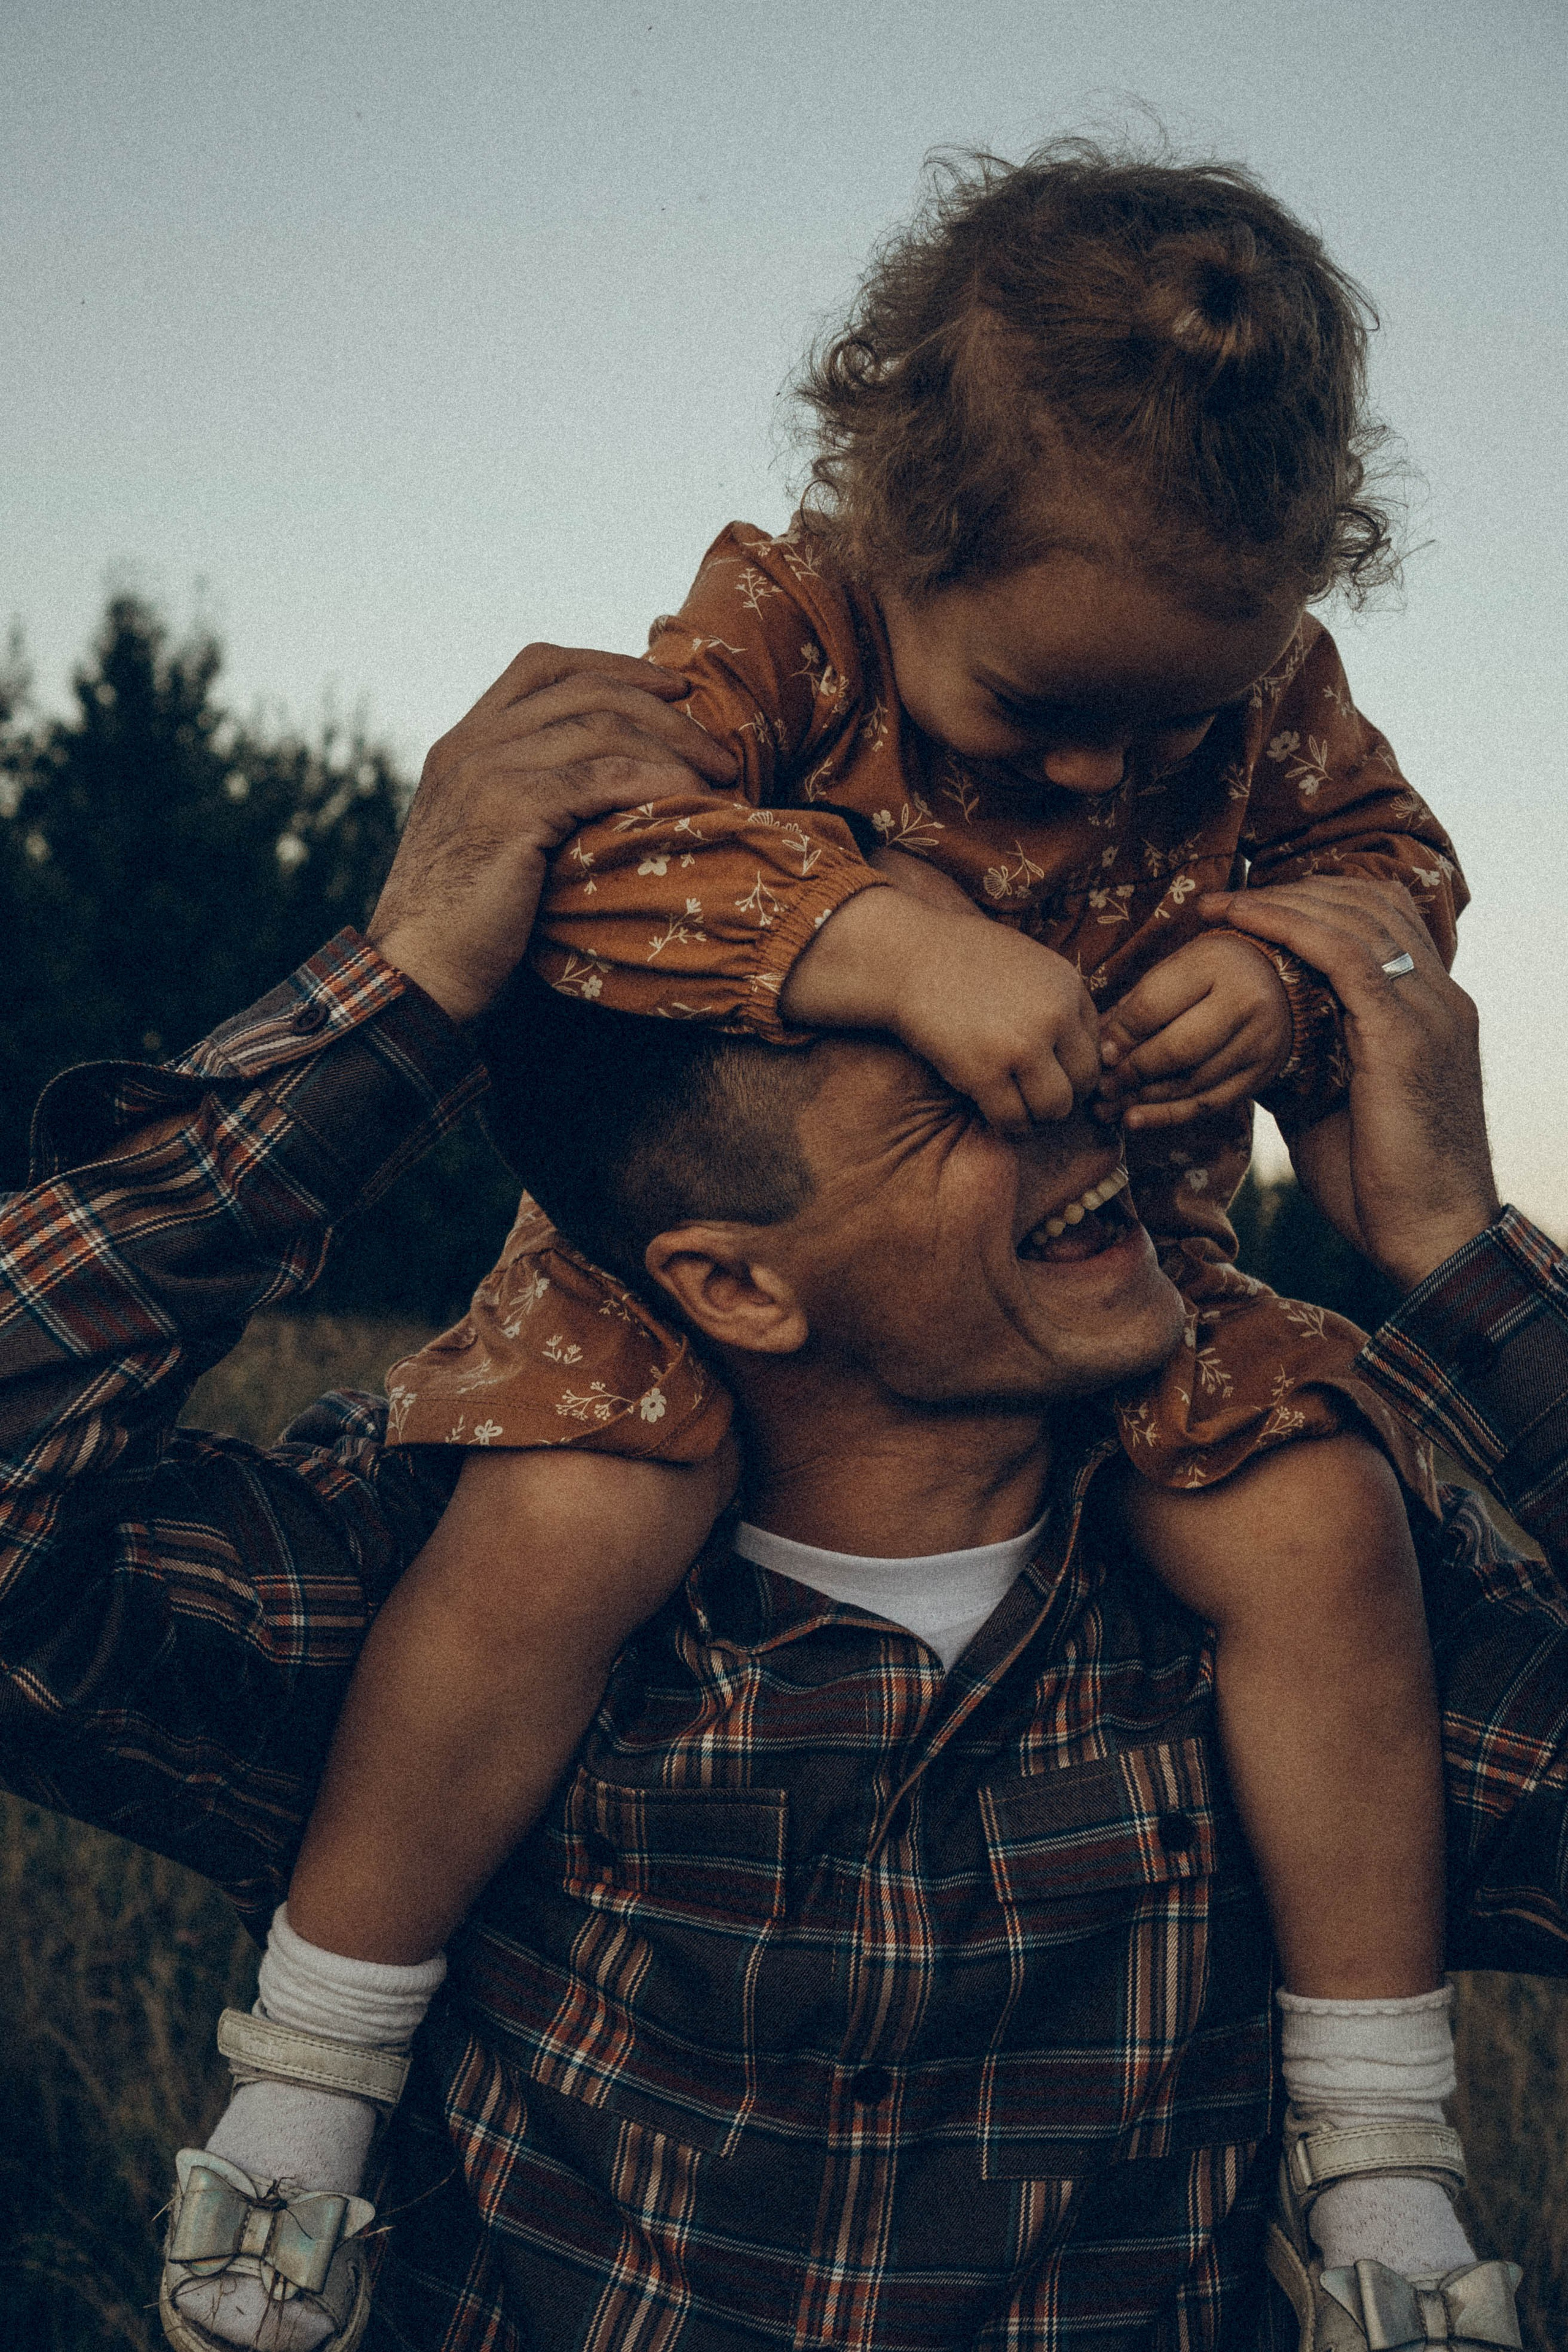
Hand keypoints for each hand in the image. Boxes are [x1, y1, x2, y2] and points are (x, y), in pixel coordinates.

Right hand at [367, 644, 737, 1023]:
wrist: (421, 974)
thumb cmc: (468, 927)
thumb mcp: (492, 841)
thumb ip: (528, 797)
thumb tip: (605, 789)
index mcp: (464, 742)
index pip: (542, 666)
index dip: (614, 666)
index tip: (673, 688)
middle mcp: (471, 743)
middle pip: (584, 689)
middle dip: (663, 710)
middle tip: (717, 748)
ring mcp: (486, 771)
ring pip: (600, 726)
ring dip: (673, 747)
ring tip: (719, 777)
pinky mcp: (511, 810)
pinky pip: (602, 776)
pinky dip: (656, 781)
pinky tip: (690, 800)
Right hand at [781, 884, 1099, 1131]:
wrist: (906, 958)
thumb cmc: (963, 960)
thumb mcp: (1029, 963)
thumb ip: (1059, 1000)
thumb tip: (1085, 1050)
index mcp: (1068, 985)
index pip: (1096, 1047)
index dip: (1075, 1069)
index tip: (1054, 1076)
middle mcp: (1053, 1015)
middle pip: (1084, 1082)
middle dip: (1063, 1097)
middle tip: (1038, 1100)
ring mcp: (1021, 1045)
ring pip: (1054, 1108)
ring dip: (1037, 1117)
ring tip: (1018, 1110)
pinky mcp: (985, 1071)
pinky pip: (1013, 1119)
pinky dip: (1007, 1125)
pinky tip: (993, 1113)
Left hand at [1092, 931, 1292, 1128]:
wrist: (1281, 980)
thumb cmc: (1213, 972)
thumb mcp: (1176, 969)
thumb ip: (1136, 1005)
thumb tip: (1099, 1048)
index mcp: (1214, 964)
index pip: (1155, 1006)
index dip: (1122, 1036)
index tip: (1101, 1055)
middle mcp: (1244, 1002)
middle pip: (1178, 1049)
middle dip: (1134, 1072)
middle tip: (1103, 1087)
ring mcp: (1259, 1042)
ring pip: (1193, 1082)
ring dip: (1145, 1100)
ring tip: (1109, 1108)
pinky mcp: (1262, 1074)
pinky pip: (1210, 1103)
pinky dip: (1168, 1116)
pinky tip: (1135, 1120)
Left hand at [1199, 876, 1499, 1289]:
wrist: (1431, 1233)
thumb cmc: (1380, 1186)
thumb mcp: (1336, 1107)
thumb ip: (1306, 1063)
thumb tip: (1253, 1045)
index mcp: (1432, 1011)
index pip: (1384, 922)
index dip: (1320, 903)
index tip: (1257, 909)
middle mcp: (1438, 998)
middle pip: (1371, 904)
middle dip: (1297, 891)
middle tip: (1231, 899)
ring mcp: (1428, 1010)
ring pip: (1356, 917)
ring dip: (1282, 902)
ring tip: (1223, 905)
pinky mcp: (1402, 1033)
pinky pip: (1343, 953)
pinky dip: (1288, 928)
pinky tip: (1243, 922)